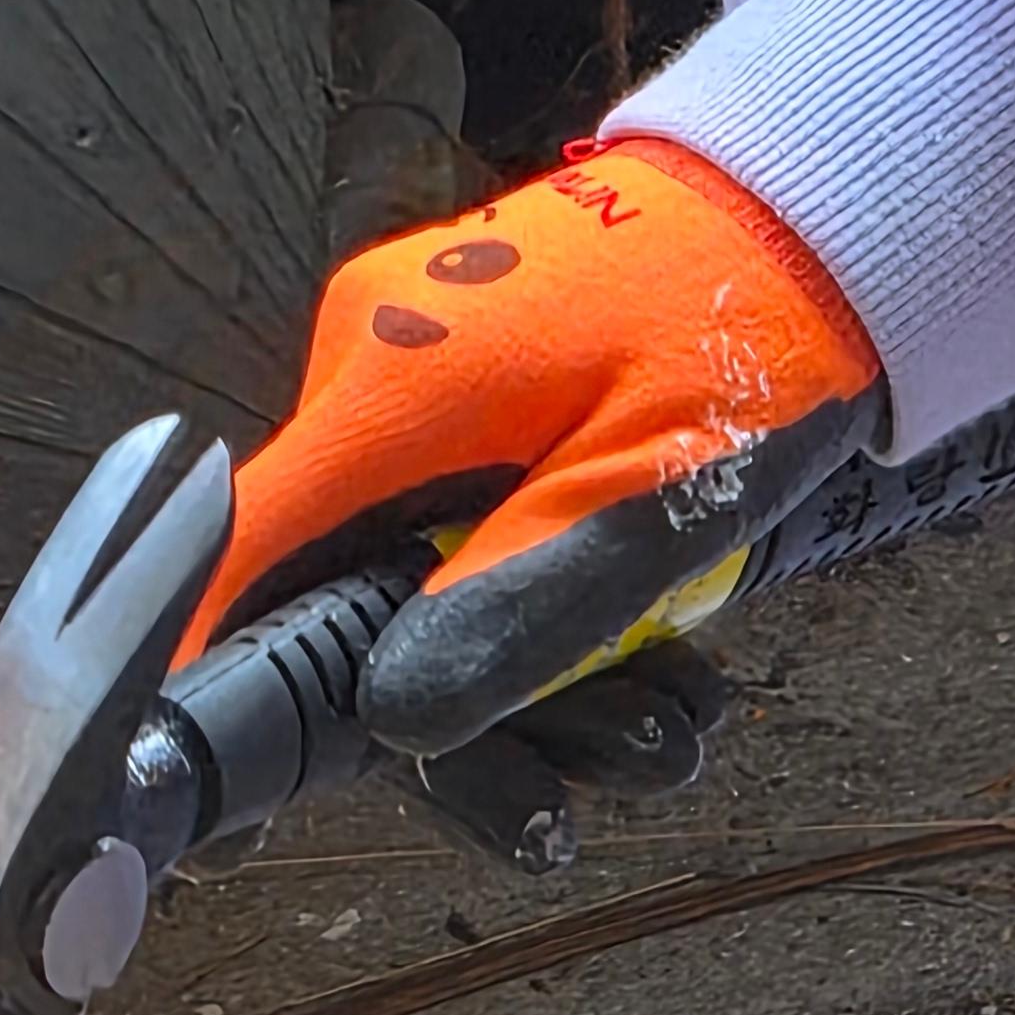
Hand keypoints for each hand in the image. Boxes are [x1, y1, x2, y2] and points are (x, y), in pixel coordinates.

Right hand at [195, 140, 879, 863]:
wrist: (807, 215)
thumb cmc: (744, 330)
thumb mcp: (647, 496)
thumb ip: (520, 609)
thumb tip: (393, 725)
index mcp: (392, 389)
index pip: (241, 548)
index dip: (212, 672)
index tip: (208, 791)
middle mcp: (370, 372)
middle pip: (344, 595)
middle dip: (476, 719)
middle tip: (585, 799)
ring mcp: (413, 377)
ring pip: (418, 578)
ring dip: (542, 682)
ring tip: (671, 726)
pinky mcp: (461, 387)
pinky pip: (461, 526)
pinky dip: (546, 604)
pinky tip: (655, 659)